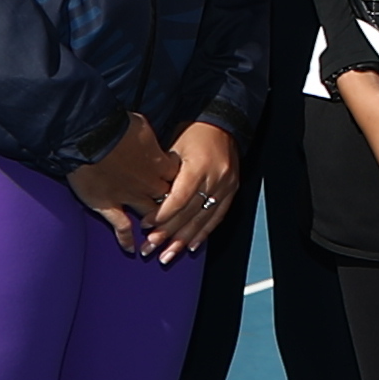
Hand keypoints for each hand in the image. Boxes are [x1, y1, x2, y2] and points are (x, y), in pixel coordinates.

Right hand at [66, 116, 176, 251]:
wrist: (90, 134)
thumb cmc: (116, 125)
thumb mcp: (142, 126)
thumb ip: (151, 141)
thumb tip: (152, 142)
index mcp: (160, 163)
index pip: (178, 179)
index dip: (180, 185)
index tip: (181, 189)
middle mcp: (149, 183)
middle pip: (169, 202)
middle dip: (173, 211)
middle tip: (175, 219)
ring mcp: (129, 196)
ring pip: (150, 218)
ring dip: (155, 229)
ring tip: (158, 239)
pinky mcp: (109, 205)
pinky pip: (121, 228)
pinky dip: (126, 240)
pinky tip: (130, 249)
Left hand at [138, 119, 244, 260]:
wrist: (222, 123)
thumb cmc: (194, 133)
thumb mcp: (175, 148)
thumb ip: (165, 175)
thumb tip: (150, 200)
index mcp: (199, 167)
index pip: (179, 199)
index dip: (162, 215)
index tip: (146, 226)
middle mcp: (215, 179)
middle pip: (189, 213)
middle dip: (168, 234)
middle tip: (150, 248)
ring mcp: (226, 186)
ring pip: (203, 220)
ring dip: (183, 240)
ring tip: (167, 256)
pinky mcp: (232, 190)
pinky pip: (217, 217)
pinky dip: (203, 233)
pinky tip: (191, 246)